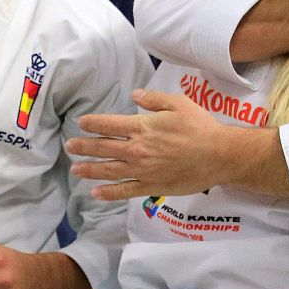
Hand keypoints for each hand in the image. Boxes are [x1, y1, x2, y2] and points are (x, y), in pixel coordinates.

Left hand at [67, 88, 232, 200]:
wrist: (218, 155)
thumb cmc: (200, 127)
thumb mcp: (178, 103)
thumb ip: (154, 99)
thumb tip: (134, 95)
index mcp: (142, 127)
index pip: (109, 125)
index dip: (92, 124)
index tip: (81, 124)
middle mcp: (137, 149)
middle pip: (103, 148)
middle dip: (83, 147)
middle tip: (70, 147)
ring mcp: (142, 170)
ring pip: (108, 170)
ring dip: (89, 170)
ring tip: (75, 169)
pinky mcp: (151, 186)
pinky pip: (125, 190)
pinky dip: (108, 193)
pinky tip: (96, 193)